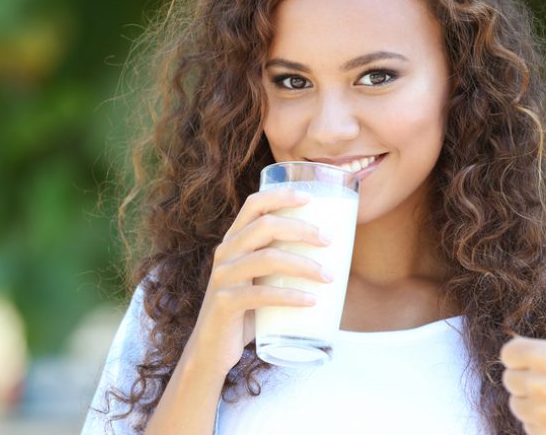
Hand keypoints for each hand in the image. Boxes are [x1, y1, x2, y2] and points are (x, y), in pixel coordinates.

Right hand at [184, 187, 331, 378]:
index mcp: (233, 241)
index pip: (254, 204)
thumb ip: (280, 265)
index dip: (281, 195)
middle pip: (264, 226)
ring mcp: (223, 277)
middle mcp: (225, 253)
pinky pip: (261, 295)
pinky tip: (311, 301)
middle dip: (301, 228)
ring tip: (329, 276)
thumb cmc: (245, 312)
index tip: (311, 198)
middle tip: (329, 240)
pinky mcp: (225, 303)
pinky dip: (290, 296)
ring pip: (267, 258)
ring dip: (303, 265)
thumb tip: (334, 257)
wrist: (212, 349)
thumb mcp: (259, 280)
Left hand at [499, 253, 545, 434]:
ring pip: (516, 404)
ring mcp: (544, 415)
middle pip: (509, 379)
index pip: (507, 352)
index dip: (520, 354)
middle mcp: (543, 386)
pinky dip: (539, 424)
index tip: (539, 357)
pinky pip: (526, 427)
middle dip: (527, 378)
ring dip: (532, 402)